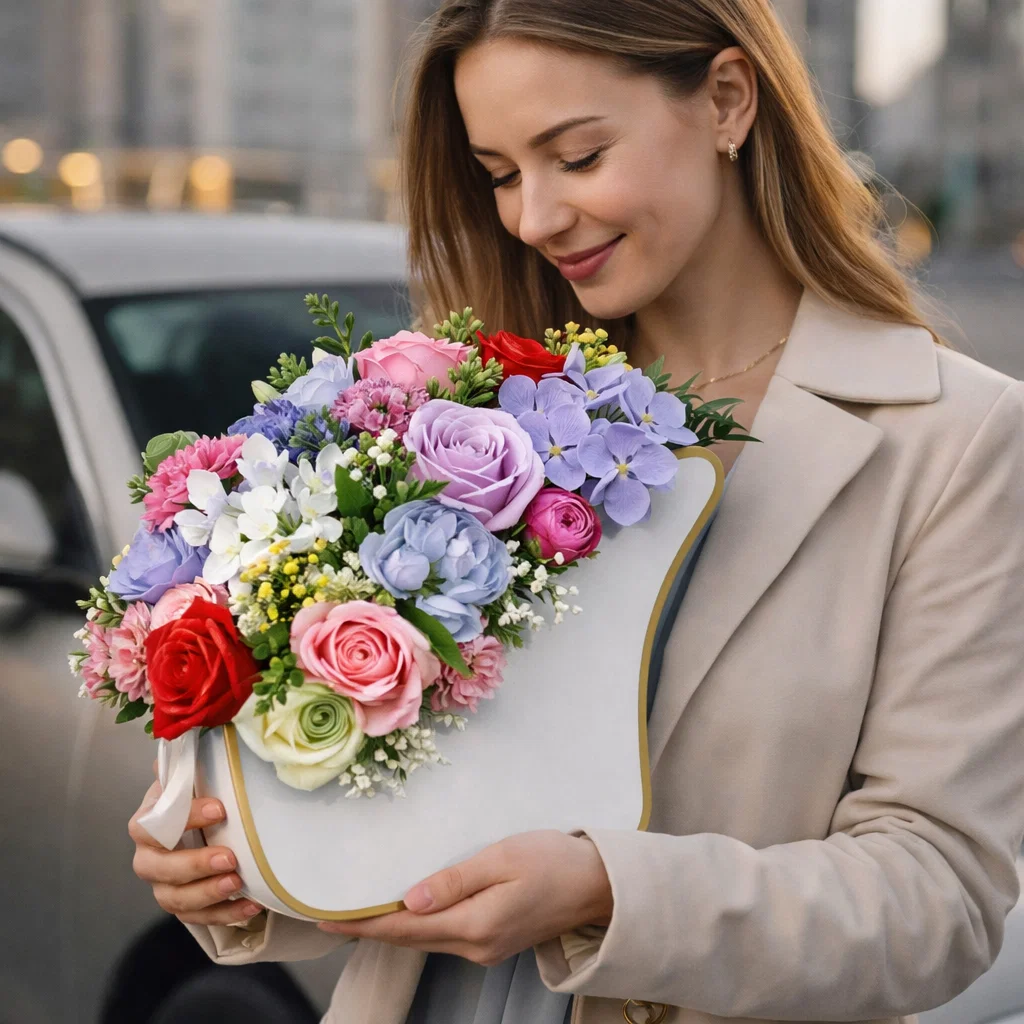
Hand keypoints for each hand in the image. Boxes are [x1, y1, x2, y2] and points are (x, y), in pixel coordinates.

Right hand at [129, 762, 262, 926]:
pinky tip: (251, 905)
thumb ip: (194, 760)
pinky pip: (198, 918)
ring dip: (207, 893)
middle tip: (230, 858)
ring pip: (171, 898)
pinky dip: (225, 914)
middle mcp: (149, 854)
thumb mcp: (199, 776)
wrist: (208, 823)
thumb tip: (192, 732)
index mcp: (150, 819)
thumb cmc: (202, 795)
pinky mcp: (184, 904)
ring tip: (239, 882)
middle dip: (193, 864)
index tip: (220, 809)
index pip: (152, 823)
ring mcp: (163, 883)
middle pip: (155, 867)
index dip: (184, 818)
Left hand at [317, 830, 611, 965]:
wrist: (598, 884)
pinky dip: (415, 925)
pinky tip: (404, 911)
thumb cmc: (553, 861)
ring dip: (389, 927)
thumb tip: (409, 899)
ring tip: (356, 910)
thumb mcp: (503, 858)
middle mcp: (475, 946)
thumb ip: (455, 880)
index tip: (326, 916)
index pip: (404, 927)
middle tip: (328, 915)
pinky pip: (442, 935)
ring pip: (424, 939)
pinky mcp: (493, 940)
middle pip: (409, 939)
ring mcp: (485, 947)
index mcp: (475, 926)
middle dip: (368, 928)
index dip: (363, 923)